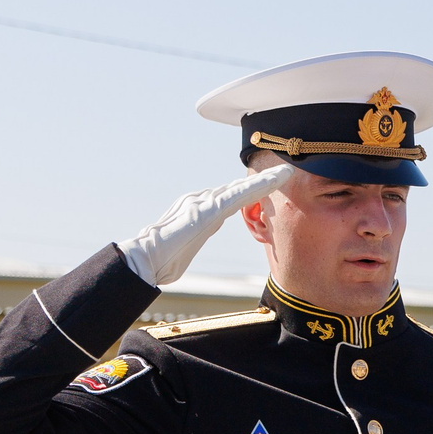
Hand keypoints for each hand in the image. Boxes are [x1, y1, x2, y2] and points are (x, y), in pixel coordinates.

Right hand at [114, 165, 296, 286]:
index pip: (227, 198)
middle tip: (283, 172)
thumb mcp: (181, 251)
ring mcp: (204, 202)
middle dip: (260, 182)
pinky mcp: (209, 209)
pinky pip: (241, 195)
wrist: (145, 259)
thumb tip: (180, 255)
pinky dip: (260, 186)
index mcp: (195, 209)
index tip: (265, 187)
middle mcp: (200, 200)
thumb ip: (188, 243)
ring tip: (287, 172)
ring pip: (241, 188)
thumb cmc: (160, 262)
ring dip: (266, 180)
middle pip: (236, 188)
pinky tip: (277, 180)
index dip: (247, 192)